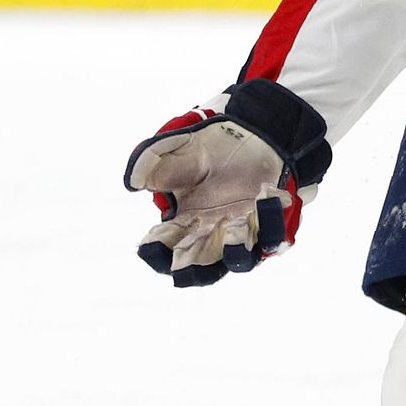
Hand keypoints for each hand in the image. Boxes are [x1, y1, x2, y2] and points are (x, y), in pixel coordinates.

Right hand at [124, 79, 328, 286]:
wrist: (253, 134)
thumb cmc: (209, 146)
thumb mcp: (175, 148)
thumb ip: (150, 162)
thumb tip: (132, 183)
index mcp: (182, 221)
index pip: (163, 247)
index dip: (155, 252)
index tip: (151, 245)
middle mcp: (211, 234)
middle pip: (199, 267)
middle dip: (192, 271)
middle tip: (187, 266)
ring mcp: (242, 231)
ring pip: (237, 259)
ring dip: (235, 252)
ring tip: (233, 236)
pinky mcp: (270, 222)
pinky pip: (272, 235)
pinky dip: (270, 225)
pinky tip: (264, 200)